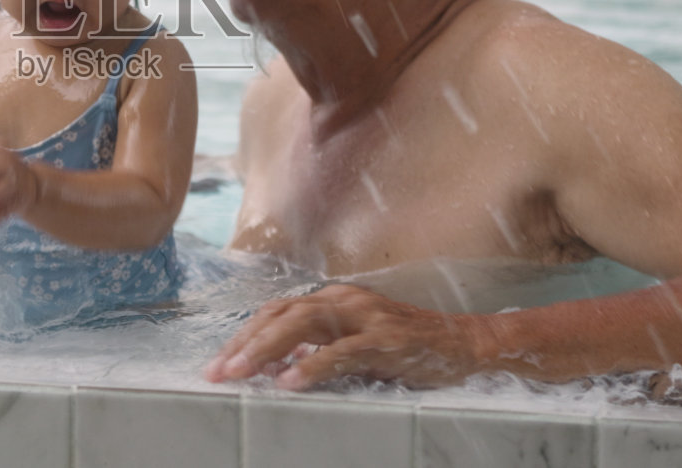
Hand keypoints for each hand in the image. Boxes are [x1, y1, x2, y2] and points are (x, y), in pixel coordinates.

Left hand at [204, 284, 484, 389]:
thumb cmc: (406, 349)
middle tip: (217, 372)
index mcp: (333, 300)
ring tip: (240, 373)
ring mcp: (365, 317)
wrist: (463, 344)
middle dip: (244, 343)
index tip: (219, 362)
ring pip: (304, 324)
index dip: (245, 336)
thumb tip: (277, 367)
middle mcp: (344, 300)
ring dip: (266, 349)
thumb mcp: (355, 345)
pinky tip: (289, 381)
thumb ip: (319, 350)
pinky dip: (312, 364)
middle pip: (282, 314)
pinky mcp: (386, 339)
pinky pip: (342, 351)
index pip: (277, 312)